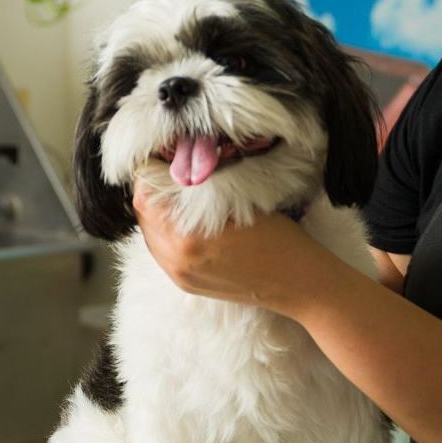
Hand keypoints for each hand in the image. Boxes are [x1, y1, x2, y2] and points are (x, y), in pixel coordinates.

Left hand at [132, 180, 325, 313]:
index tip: (165, 158)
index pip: (146, 196)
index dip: (152, 172)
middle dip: (154, 191)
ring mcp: (180, 275)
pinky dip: (168, 233)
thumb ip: (205, 189)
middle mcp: (177, 261)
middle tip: (171, 172)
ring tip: (179, 197)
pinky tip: (189, 222)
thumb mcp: (241, 202)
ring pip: (150, 234)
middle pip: (143, 215)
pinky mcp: (187, 284)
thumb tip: (183, 166)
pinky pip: (163, 252)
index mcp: (187, 239)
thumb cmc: (279, 239)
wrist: (298, 283)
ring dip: (158, 213)